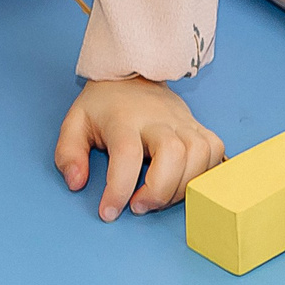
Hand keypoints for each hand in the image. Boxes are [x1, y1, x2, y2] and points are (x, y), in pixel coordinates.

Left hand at [54, 75, 225, 220]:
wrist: (133, 72)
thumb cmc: (104, 106)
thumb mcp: (75, 124)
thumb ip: (69, 154)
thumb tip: (77, 183)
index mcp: (124, 119)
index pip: (126, 154)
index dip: (118, 188)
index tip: (108, 212)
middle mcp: (158, 119)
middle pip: (173, 152)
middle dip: (160, 190)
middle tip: (139, 206)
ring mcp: (182, 121)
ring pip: (198, 153)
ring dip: (183, 186)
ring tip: (159, 197)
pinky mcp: (198, 126)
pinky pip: (214, 150)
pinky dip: (206, 173)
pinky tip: (185, 183)